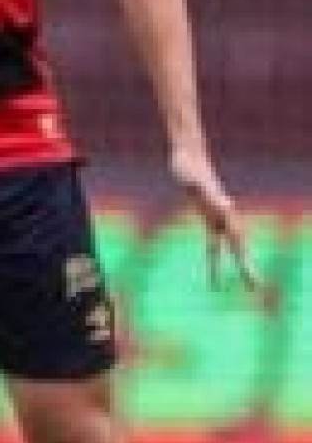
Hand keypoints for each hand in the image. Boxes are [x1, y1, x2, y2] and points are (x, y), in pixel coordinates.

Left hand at [170, 145, 261, 293]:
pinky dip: (216, 254)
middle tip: (255, 288)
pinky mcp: (207, 216)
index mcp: (222, 212)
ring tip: (240, 284)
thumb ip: (210, 195)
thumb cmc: (188, 167)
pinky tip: (215, 263)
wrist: (187, 154)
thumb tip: (227, 206)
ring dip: (233, 264)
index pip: (236, 240)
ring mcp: (216, 216)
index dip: (243, 258)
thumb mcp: (195, 182)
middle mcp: (224, 216)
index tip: (252, 276)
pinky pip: (213, 241)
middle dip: (246, 267)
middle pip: (237, 246)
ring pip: (227, 246)